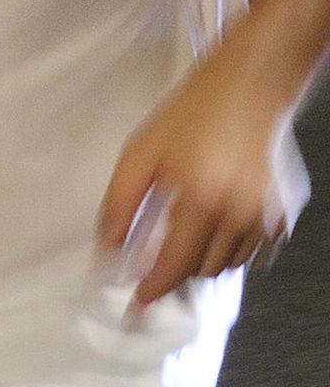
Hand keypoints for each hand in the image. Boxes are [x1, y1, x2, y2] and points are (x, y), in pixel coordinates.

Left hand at [97, 44, 310, 312]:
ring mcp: (267, 217)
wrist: (247, 90)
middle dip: (173, 271)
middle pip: (200, 270)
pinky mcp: (283, 215)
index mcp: (201, 197)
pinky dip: (226, 248)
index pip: (175, 264)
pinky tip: (210, 221)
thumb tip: (107, 247)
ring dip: (198, 259)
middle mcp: (240, 213)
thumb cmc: (190, 116)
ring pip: (226, 265)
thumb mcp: (140, 154)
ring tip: (182, 230)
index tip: (137, 300)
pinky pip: (249, 252)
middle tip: (152, 260)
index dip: (154, 286)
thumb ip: (119, 204)